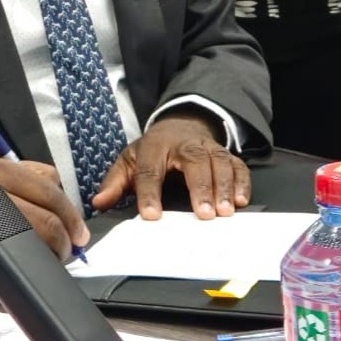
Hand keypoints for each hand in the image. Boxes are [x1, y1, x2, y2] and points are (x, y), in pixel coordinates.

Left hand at [91, 112, 249, 220]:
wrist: (179, 125)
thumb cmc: (153, 150)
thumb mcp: (129, 160)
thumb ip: (115, 182)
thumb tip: (99, 203)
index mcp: (154, 146)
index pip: (150, 170)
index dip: (149, 193)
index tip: (151, 216)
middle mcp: (184, 145)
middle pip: (193, 162)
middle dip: (200, 188)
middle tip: (204, 214)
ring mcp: (207, 148)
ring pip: (218, 163)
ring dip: (224, 187)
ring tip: (225, 212)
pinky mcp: (226, 154)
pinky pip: (237, 165)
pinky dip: (242, 182)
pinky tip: (241, 201)